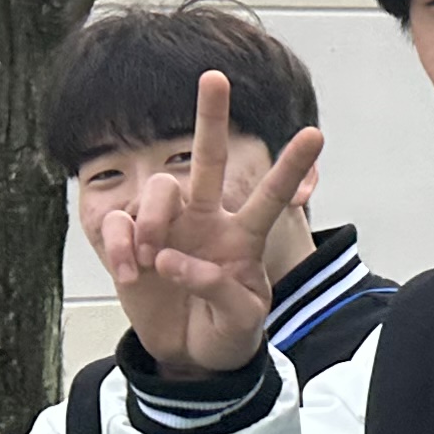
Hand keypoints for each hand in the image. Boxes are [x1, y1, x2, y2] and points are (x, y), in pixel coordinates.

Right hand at [97, 70, 320, 373]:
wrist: (191, 357)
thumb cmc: (228, 331)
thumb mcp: (242, 321)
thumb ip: (220, 290)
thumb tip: (173, 261)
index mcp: (243, 235)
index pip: (270, 196)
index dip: (290, 167)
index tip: (314, 134)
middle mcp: (206, 219)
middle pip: (206, 160)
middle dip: (209, 117)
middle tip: (215, 77)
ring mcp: (167, 227)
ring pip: (159, 189)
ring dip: (154, 221)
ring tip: (154, 261)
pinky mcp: (131, 241)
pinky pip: (119, 224)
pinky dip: (121, 247)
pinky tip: (131, 273)